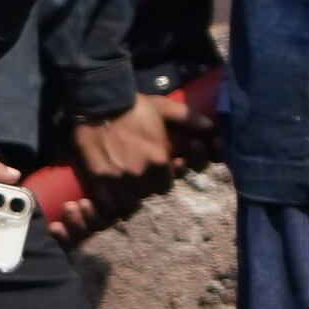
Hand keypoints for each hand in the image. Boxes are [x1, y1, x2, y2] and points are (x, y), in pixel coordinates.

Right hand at [72, 94, 182, 222]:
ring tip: (120, 192)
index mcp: (158, 159)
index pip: (165, 185)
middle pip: (144, 194)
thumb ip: (188, 118)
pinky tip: (107, 201)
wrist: (99, 103)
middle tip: (135, 182)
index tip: (153, 176)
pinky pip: (106, 203)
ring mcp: (118, 178)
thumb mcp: (163, 108)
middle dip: (141, 189)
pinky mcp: (98, 178)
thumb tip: (211, 126)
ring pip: (126, 202)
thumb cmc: (133, 106)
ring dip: (125, 199)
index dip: (159, 181)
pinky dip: (108, 205)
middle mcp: (140, 173)